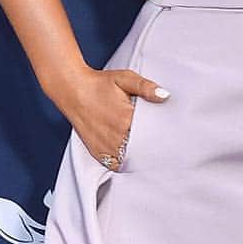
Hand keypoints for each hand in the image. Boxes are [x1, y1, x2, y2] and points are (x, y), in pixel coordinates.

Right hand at [50, 65, 170, 171]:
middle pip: (142, 149)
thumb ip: (146, 87)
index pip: (152, 134)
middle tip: (162, 144)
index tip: (168, 134)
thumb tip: (165, 95)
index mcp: (126, 118)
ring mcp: (106, 147)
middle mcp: (116, 136)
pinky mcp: (97, 152)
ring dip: (139, 156)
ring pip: (130, 159)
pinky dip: (124, 162)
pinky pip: (115, 164)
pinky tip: (131, 155)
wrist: (73, 90)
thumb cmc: (100, 84)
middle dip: (152, 147)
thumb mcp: (125, 79)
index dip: (161, 135)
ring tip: (149, 151)